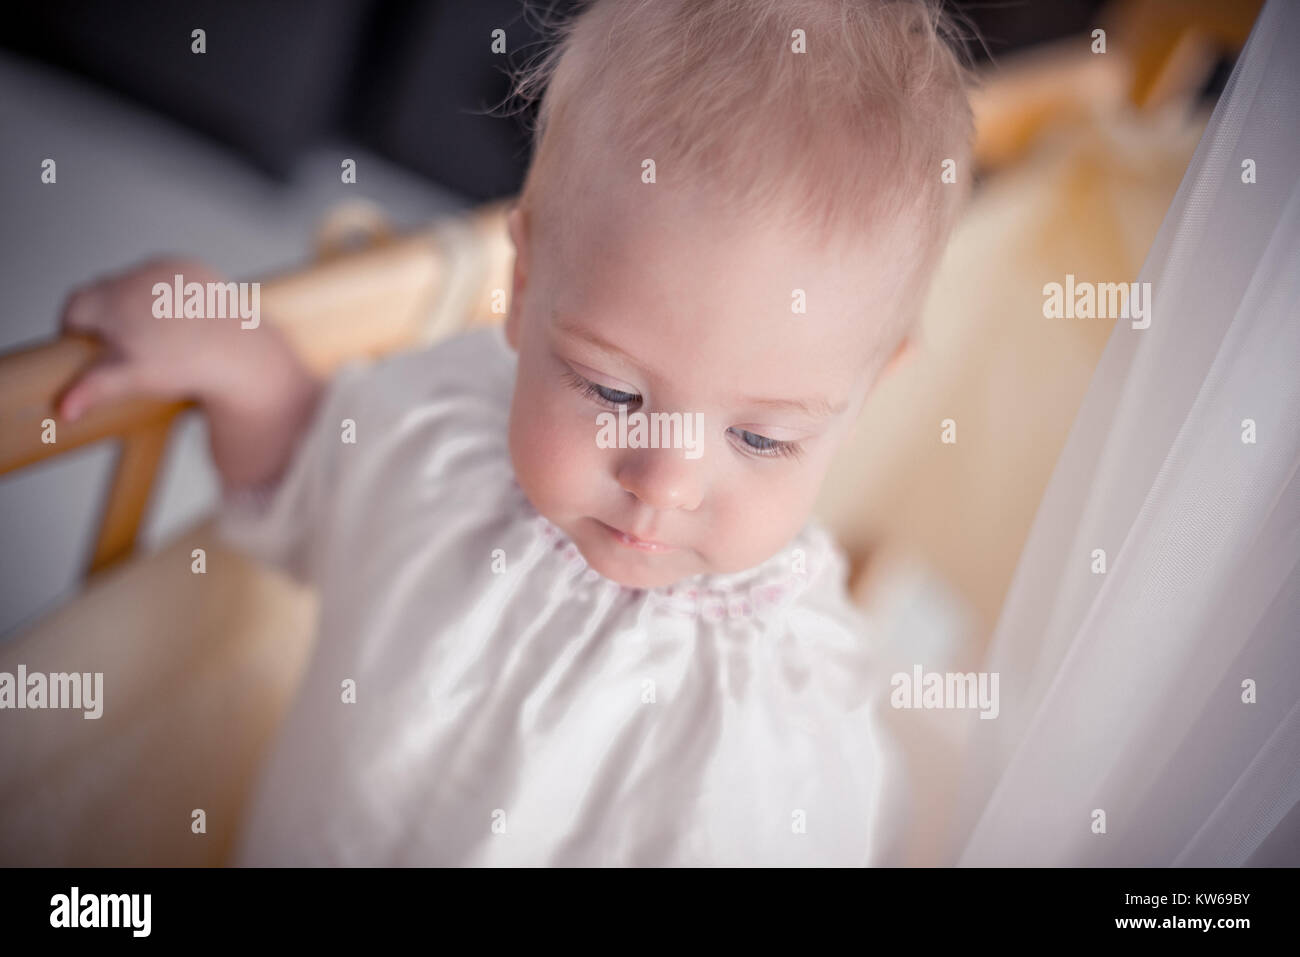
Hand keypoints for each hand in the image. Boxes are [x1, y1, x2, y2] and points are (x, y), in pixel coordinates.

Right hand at [57, 257, 247, 420]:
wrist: (241, 354)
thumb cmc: (184, 367)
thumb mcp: (132, 378)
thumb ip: (92, 387)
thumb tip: (62, 410)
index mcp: (112, 299)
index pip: (74, 309)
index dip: (77, 330)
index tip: (89, 349)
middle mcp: (136, 276)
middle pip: (103, 293)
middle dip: (108, 317)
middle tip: (128, 347)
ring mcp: (166, 268)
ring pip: (135, 283)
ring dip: (136, 303)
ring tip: (155, 335)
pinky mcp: (192, 267)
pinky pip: (168, 277)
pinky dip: (167, 294)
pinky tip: (178, 319)